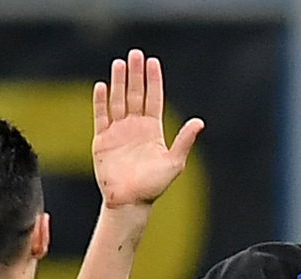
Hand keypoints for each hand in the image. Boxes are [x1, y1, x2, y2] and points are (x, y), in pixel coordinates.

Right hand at [92, 49, 203, 207]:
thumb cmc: (153, 186)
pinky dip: (101, 101)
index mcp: (153, 130)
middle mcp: (135, 127)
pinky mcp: (102, 140)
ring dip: (118, 82)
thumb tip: (199, 122)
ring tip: (119, 63)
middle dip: (135, 74)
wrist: (129, 202)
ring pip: (118, 101)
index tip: (152, 62)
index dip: (153, 80)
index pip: (153, 98)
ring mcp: (118, 132)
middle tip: (135, 54)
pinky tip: (102, 86)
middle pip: (135, 94)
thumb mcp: (174, 163)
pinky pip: (101, 116)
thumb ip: (184, 141)